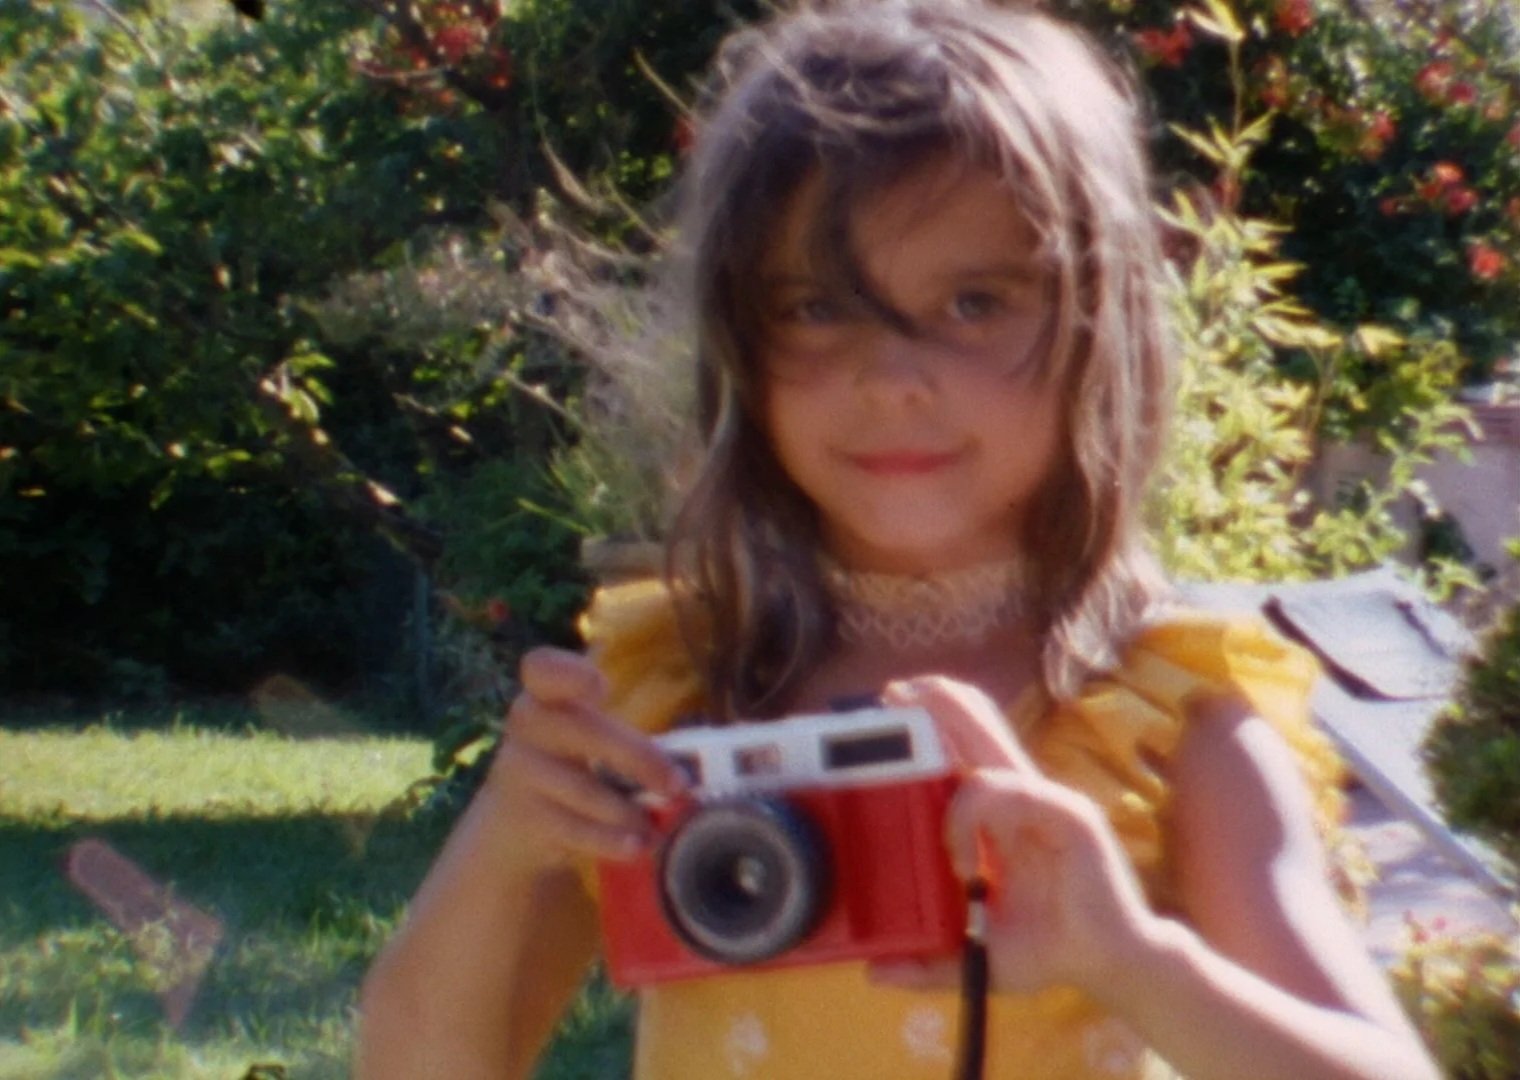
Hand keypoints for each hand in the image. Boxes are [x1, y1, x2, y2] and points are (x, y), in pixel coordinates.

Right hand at [488, 647, 687, 878]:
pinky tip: (638, 845)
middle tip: (679, 784)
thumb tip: (700, 754)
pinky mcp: (528, 818)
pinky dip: (610, 840)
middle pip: (583, 731)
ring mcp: (521, 773)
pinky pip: (574, 829)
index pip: (541, 669)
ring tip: (661, 826)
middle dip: (637, 758)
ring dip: (628, 810)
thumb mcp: (584, 732)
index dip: (567, 673)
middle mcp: (528, 726)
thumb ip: (623, 729)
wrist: (515, 823)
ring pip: (583, 789)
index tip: (601, 685)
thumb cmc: (571, 761)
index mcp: (545, 694)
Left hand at [871, 677, 1159, 997]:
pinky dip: (971, 817)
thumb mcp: (976, 954)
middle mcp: (1023, 799)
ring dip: (950, 771)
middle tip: (893, 690)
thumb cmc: (1050, 950)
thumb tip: (873, 973)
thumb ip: (927, 961)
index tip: (894, 704)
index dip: (936, 725)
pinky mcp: (1067, 813)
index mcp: (1003, 818)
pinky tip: (962, 859)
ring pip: (988, 755)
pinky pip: (1007, 791)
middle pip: (979, 731)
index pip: (968, 753)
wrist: (1111, 966)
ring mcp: (1046, 801)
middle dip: (938, 704)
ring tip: (943, 823)